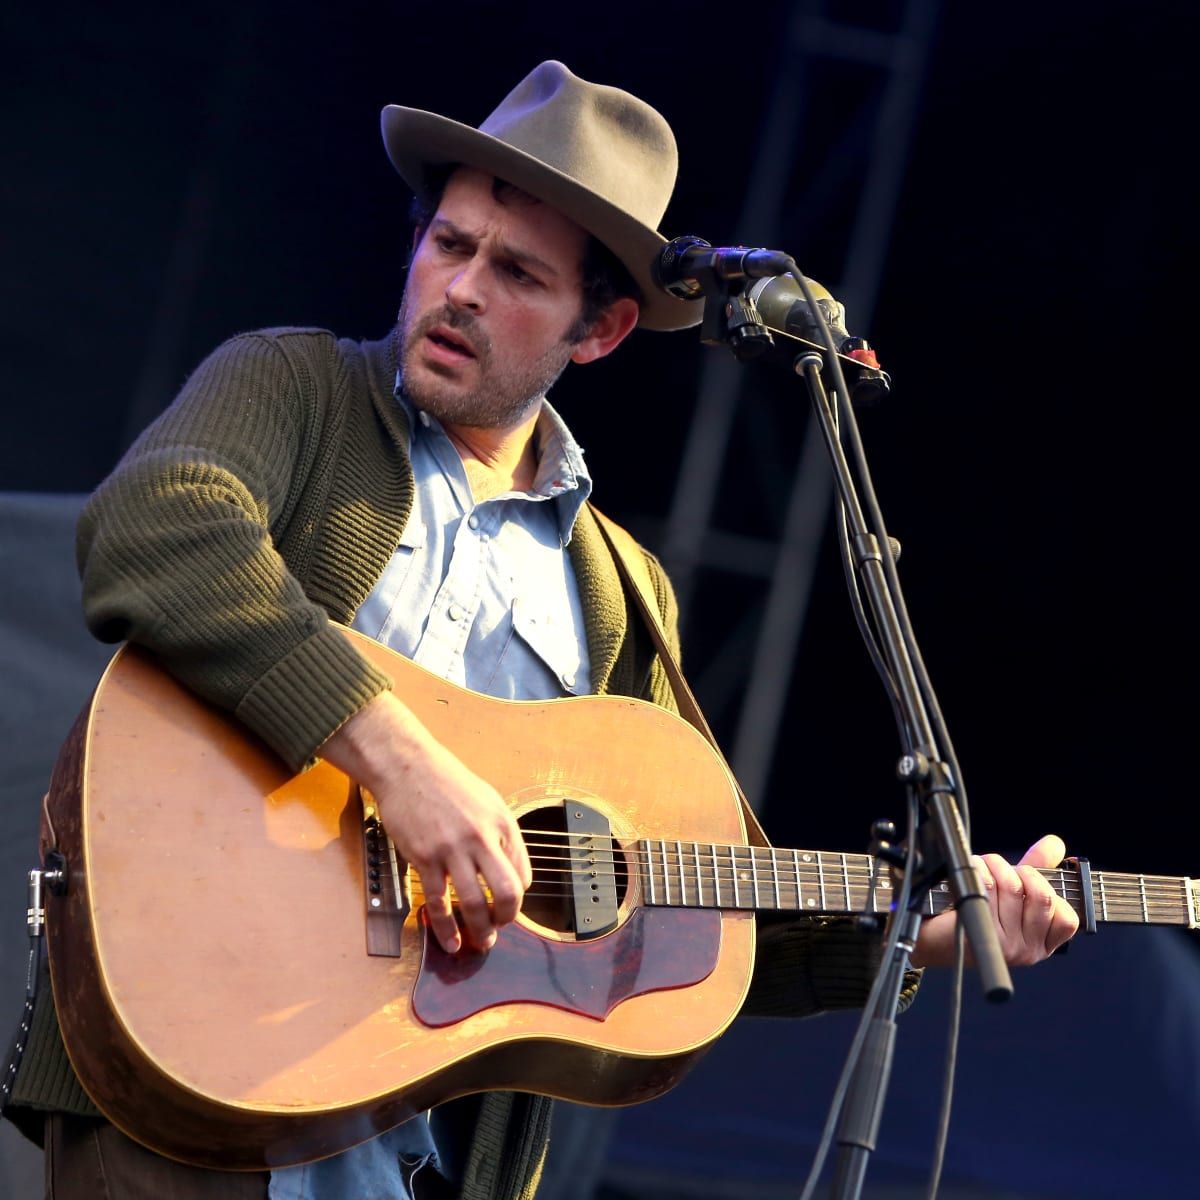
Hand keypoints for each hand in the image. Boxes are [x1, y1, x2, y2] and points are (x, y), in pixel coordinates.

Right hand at [319, 692, 531, 953]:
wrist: (407, 767)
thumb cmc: (447, 782)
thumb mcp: (488, 800)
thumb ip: (502, 833)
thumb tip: (512, 869)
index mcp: (502, 822)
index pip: (523, 872)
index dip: (518, 896)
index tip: (509, 907)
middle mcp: (481, 837)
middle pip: (507, 891)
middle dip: (507, 919)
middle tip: (499, 930)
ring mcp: (452, 849)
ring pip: (473, 903)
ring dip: (479, 930)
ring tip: (480, 943)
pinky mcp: (424, 857)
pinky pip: (438, 901)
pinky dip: (446, 927)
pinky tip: (450, 940)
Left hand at [910, 834, 1079, 967]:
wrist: (932, 934)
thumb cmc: (975, 910)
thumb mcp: (1013, 890)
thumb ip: (1038, 867)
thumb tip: (1055, 843)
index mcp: (1042, 942)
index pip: (1067, 918)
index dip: (1048, 888)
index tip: (1026, 880)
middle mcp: (1028, 949)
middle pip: (1041, 895)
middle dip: (1020, 870)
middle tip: (1002, 870)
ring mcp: (1007, 945)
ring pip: (1013, 887)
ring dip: (994, 865)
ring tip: (982, 867)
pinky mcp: (983, 934)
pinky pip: (989, 888)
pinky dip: (979, 869)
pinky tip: (973, 872)